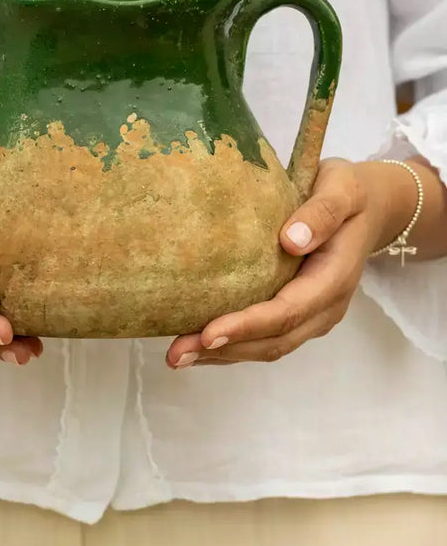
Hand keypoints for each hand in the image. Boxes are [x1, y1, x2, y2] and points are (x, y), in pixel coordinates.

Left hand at [166, 158, 418, 368]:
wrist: (369, 208)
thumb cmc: (350, 193)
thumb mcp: (342, 188)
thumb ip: (322, 212)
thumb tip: (291, 241)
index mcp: (334, 278)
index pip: (287, 311)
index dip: (247, 326)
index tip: (208, 332)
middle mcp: (324, 306)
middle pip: (273, 340)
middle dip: (224, 349)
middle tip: (176, 354)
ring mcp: (312, 314)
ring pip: (267, 346)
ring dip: (223, 355)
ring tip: (178, 356)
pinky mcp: (298, 313)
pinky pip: (265, 337)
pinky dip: (233, 345)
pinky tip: (199, 344)